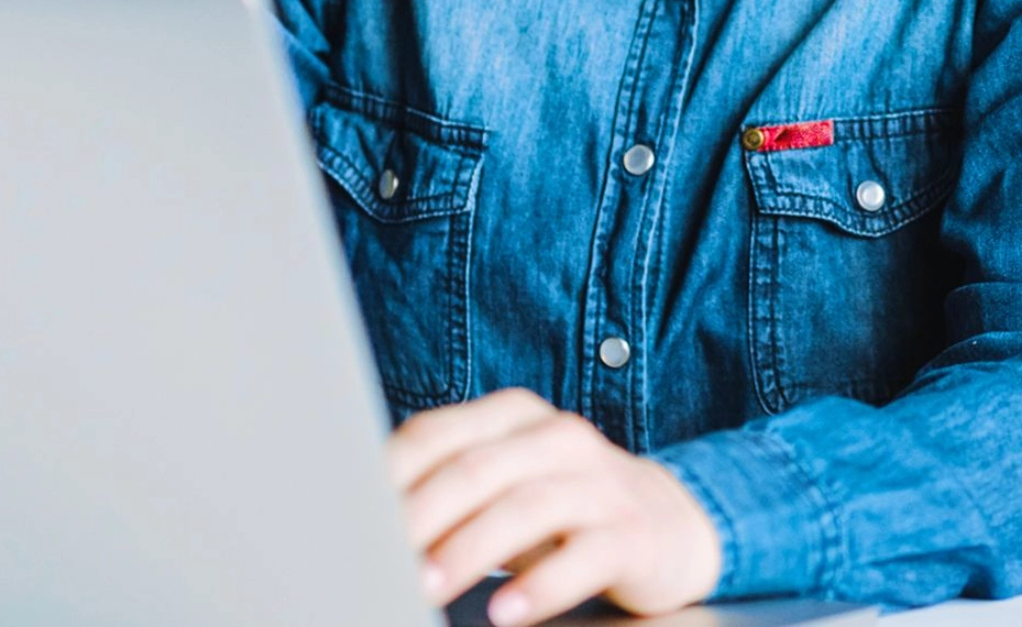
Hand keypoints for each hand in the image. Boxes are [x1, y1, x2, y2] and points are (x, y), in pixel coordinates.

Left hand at [388, 388, 722, 626]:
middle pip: (476, 470)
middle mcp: (557, 438)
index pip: (437, 434)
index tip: (350, 517)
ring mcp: (599, 483)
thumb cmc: (563, 507)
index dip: (389, 476)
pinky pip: (583, 556)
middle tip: (379, 560)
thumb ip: (447, 486)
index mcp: (514, 416)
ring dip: (469, 551)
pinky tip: (507, 612)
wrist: (671, 523)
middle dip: (421, 517)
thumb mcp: (505, 483)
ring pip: (525, 508)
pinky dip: (540, 586)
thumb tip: (362, 517)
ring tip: (429, 587)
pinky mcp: (631, 532)